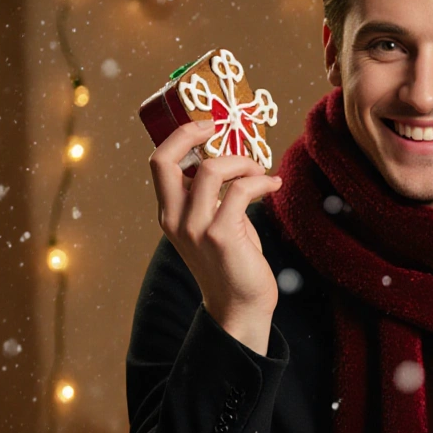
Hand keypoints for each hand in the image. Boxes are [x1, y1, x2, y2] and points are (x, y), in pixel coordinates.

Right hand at [149, 120, 282, 353]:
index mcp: (170, 213)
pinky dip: (260, 181)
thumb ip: (213, 197)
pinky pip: (241, 191)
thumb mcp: (214, 224)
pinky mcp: (221, 236)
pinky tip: (273, 185)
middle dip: (193, 133)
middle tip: (221, 128)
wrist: (239, 307)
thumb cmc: (232, 262)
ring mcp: (195, 228)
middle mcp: (174, 219)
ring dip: (242, 162)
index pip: (159, 162)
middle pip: (166, 159)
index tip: (207, 125)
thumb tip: (232, 158)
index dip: (180, 135)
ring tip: (260, 171)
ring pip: (211, 170)